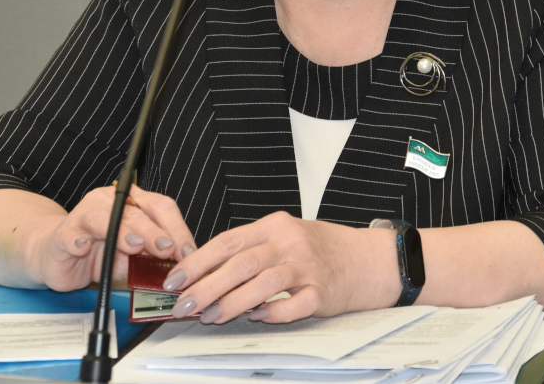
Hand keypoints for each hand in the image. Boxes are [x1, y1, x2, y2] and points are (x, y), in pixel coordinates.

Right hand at [27, 184, 196, 290]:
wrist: (56, 254)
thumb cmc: (98, 252)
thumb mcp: (132, 257)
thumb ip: (152, 258)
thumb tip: (181, 269)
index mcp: (132, 202)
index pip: (161, 207)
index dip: (177, 228)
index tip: (188, 252)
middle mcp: (109, 203)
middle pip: (136, 213)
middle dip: (155, 232)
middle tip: (168, 249)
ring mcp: (84, 216)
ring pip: (104, 219)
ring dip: (122, 232)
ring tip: (134, 246)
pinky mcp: (63, 235)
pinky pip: (70, 236)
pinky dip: (76, 241)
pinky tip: (83, 248)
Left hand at [160, 211, 398, 323]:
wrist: (368, 259)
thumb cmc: (321, 249)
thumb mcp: (285, 237)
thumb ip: (251, 250)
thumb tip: (204, 274)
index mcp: (275, 225)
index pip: (228, 242)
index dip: (197, 262)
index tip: (175, 280)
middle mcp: (290, 242)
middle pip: (241, 263)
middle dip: (206, 286)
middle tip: (184, 305)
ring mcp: (308, 266)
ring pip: (263, 283)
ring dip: (232, 302)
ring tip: (210, 316)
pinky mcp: (323, 291)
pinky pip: (294, 305)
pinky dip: (273, 313)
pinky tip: (258, 318)